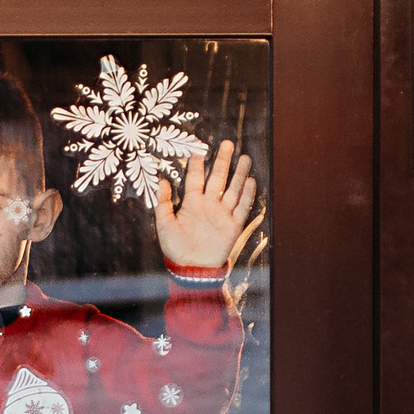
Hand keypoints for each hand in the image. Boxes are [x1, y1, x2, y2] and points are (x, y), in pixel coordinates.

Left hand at [154, 140, 258, 272]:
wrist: (193, 270)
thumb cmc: (176, 248)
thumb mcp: (164, 225)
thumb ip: (164, 203)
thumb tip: (163, 181)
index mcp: (192, 203)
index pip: (196, 179)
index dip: (197, 165)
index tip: (198, 149)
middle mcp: (209, 205)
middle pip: (218, 179)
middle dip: (222, 162)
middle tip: (227, 144)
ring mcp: (222, 214)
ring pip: (233, 190)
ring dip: (239, 174)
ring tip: (244, 158)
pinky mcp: (233, 226)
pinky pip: (242, 208)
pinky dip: (247, 195)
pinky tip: (251, 181)